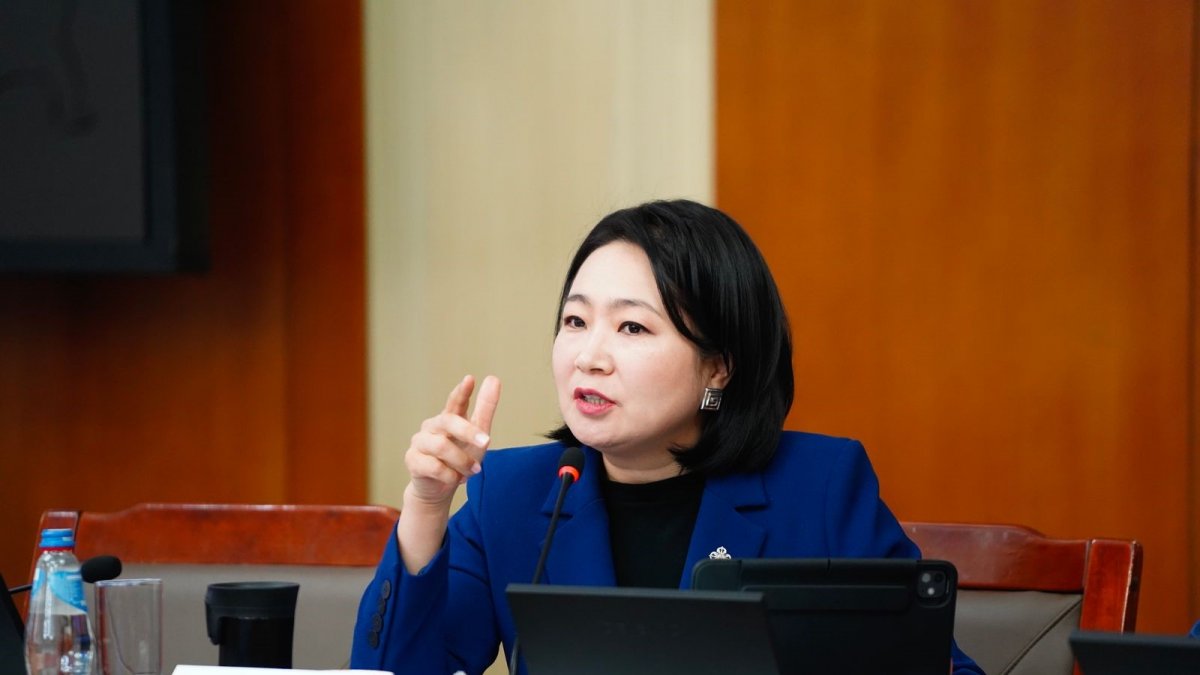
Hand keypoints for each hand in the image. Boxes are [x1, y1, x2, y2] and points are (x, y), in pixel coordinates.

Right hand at [404, 375, 500, 507]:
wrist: (440, 489)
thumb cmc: (459, 459)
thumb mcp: (477, 435)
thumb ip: (485, 409)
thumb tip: (493, 378)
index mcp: (448, 419)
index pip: (455, 402)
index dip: (462, 391)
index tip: (470, 379)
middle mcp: (432, 427)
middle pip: (448, 421)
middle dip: (469, 432)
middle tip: (487, 442)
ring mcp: (419, 442)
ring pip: (441, 446)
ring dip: (462, 461)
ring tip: (473, 471)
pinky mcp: (412, 460)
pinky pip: (434, 466)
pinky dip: (450, 475)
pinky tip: (454, 478)